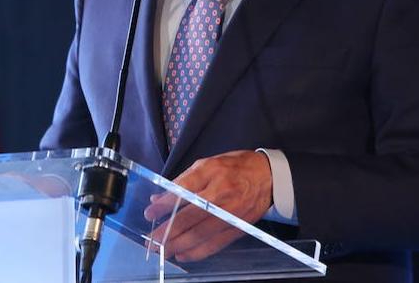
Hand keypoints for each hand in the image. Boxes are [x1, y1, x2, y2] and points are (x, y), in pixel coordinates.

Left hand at [142, 150, 272, 261]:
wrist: (269, 176)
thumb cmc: (235, 167)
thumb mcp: (207, 163)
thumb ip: (182, 181)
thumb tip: (158, 197)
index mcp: (211, 173)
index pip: (182, 192)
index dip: (164, 205)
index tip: (150, 213)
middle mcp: (221, 194)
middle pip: (189, 217)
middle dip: (167, 232)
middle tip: (151, 241)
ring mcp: (231, 213)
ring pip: (201, 234)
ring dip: (179, 245)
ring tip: (163, 251)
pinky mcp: (238, 227)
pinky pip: (216, 243)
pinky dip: (198, 252)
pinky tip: (183, 255)